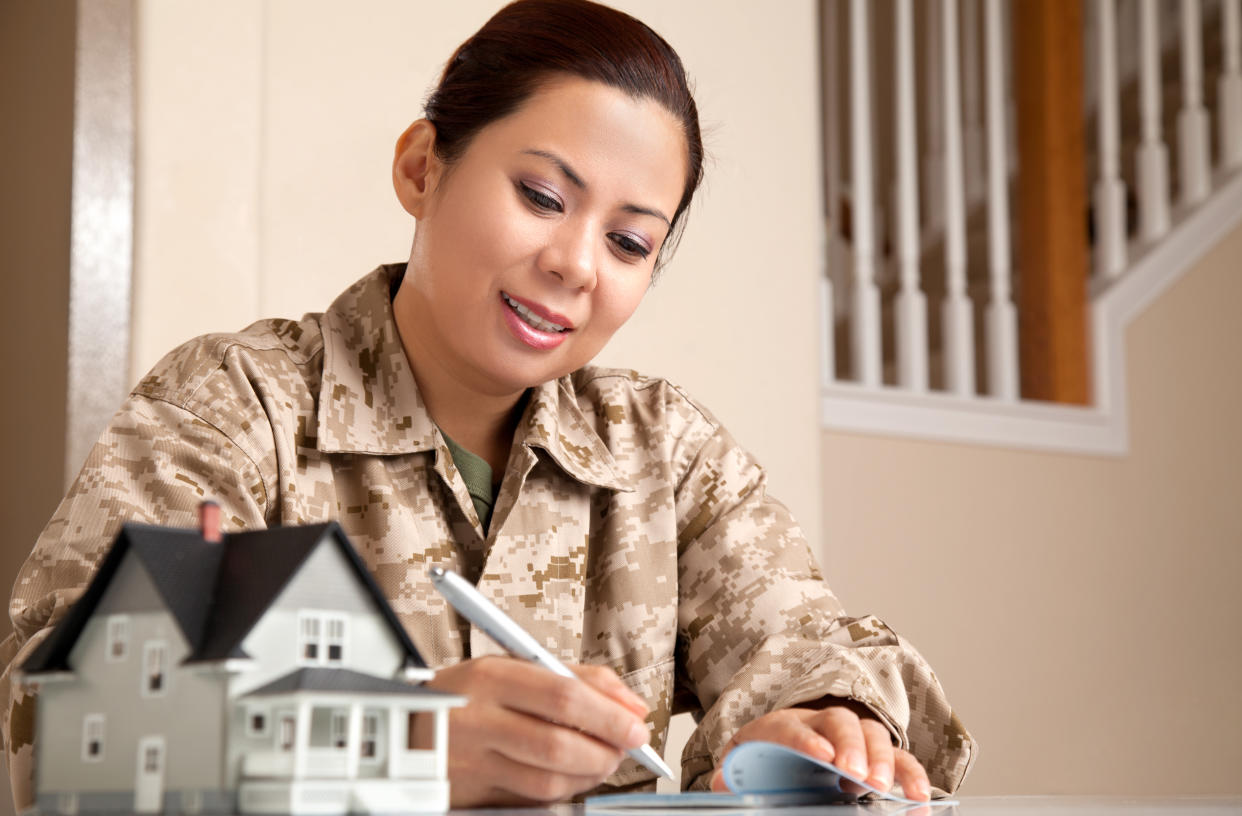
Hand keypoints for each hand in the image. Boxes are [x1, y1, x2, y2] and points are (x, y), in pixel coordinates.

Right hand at [413, 656, 650, 806]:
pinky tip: (574, 774)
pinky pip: (531, 798)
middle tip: (626, 745)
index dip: (609, 715)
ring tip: (604, 758)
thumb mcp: (516, 667)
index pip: (563, 697)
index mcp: (490, 678)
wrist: (407, 723)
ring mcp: (472, 762)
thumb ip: (577, 678)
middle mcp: (477, 719)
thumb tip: (630, 705)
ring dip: (590, 772)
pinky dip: (564, 789)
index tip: (636, 724)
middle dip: (606, 749)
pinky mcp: (473, 793)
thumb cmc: (472, 692)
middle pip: (559, 743)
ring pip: (549, 780)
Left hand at [707, 702, 931, 801]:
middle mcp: (820, 723)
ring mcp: (851, 735)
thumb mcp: (744, 760)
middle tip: (855, 775)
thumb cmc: (766, 753)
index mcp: (782, 724)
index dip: (806, 739)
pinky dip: (911, 774)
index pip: (792, 726)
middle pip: (840, 722)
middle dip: (850, 746)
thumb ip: (734, 773)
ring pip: (872, 734)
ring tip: (883, 787)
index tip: (822, 756)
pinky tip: (918, 797)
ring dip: (882, 759)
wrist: (785, 741)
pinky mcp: (875, 753)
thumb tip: (721, 782)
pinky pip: (900, 758)